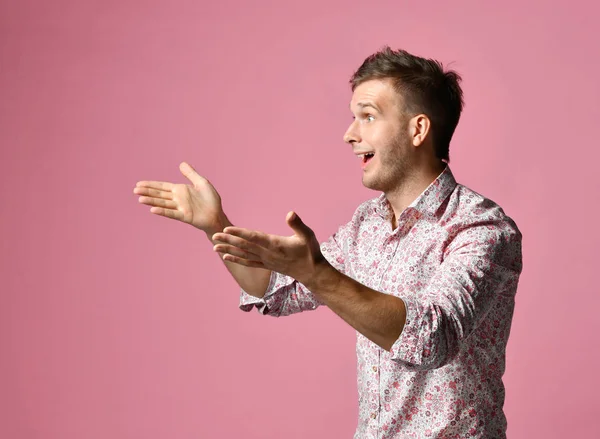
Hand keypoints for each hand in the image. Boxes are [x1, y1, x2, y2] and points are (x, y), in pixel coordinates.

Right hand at [134, 162, 226, 231]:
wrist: (217, 214)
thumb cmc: (211, 200)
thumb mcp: (202, 182)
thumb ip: (191, 174)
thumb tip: (181, 163)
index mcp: (181, 190)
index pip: (162, 186)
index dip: (151, 185)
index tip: (139, 183)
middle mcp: (178, 199)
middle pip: (159, 194)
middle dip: (147, 192)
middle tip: (134, 190)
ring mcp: (180, 208)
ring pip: (163, 203)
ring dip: (151, 201)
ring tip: (140, 199)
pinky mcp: (185, 216)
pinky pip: (172, 213)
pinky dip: (163, 211)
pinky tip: (152, 210)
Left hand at [212, 211, 327, 285]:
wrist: (312, 272)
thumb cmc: (310, 252)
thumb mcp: (307, 235)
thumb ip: (297, 224)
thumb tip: (290, 213)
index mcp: (275, 244)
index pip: (254, 237)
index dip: (240, 233)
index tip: (227, 229)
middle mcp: (267, 254)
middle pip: (244, 246)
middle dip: (228, 240)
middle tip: (214, 235)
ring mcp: (265, 261)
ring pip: (243, 255)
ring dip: (228, 250)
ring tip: (214, 246)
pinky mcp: (266, 265)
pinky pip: (248, 262)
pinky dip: (236, 259)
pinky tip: (226, 257)